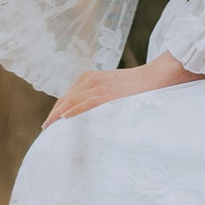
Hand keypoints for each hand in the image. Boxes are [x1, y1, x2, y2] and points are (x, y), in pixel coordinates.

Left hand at [44, 54, 191, 124]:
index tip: (51, 121)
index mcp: (92, 78)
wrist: (158, 76)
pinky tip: (64, 119)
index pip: (68, 95)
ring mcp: (100, 86)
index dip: (58, 108)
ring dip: (59, 114)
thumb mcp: (114, 89)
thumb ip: (102, 97)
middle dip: (55, 113)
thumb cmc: (138, 86)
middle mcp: (92, 80)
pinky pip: (86, 103)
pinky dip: (73, 110)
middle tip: (46, 128)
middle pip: (66, 98)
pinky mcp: (109, 94)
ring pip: (72, 100)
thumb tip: (94, 115)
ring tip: (49, 127)